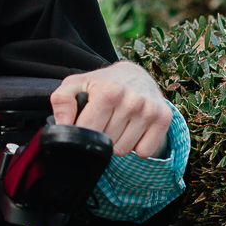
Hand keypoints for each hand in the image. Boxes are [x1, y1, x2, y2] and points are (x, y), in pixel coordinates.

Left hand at [50, 61, 171, 158]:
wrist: (135, 74)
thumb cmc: (102, 82)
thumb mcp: (77, 84)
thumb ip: (61, 101)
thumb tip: (62, 125)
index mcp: (109, 91)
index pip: (88, 131)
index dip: (82, 131)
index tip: (85, 122)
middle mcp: (132, 100)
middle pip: (106, 143)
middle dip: (101, 136)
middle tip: (104, 119)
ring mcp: (150, 110)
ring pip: (123, 151)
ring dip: (117, 142)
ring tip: (118, 123)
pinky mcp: (163, 119)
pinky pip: (144, 152)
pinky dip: (136, 146)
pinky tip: (133, 129)